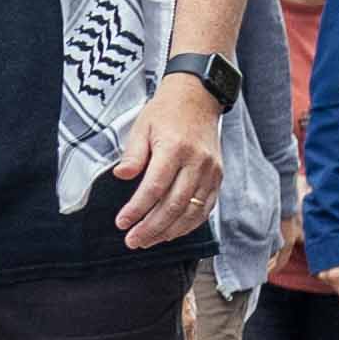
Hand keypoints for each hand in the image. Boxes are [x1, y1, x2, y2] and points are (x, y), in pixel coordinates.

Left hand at [108, 71, 226, 250]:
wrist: (198, 98)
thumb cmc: (166, 112)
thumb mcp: (142, 126)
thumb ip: (133, 154)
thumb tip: (120, 176)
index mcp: (174, 148)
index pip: (154, 187)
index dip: (137, 209)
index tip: (122, 223)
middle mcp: (196, 162)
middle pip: (174, 205)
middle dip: (151, 228)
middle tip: (133, 241)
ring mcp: (210, 171)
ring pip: (191, 212)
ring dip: (169, 231)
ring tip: (148, 241)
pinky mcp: (217, 177)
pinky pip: (205, 208)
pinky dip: (188, 224)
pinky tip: (171, 232)